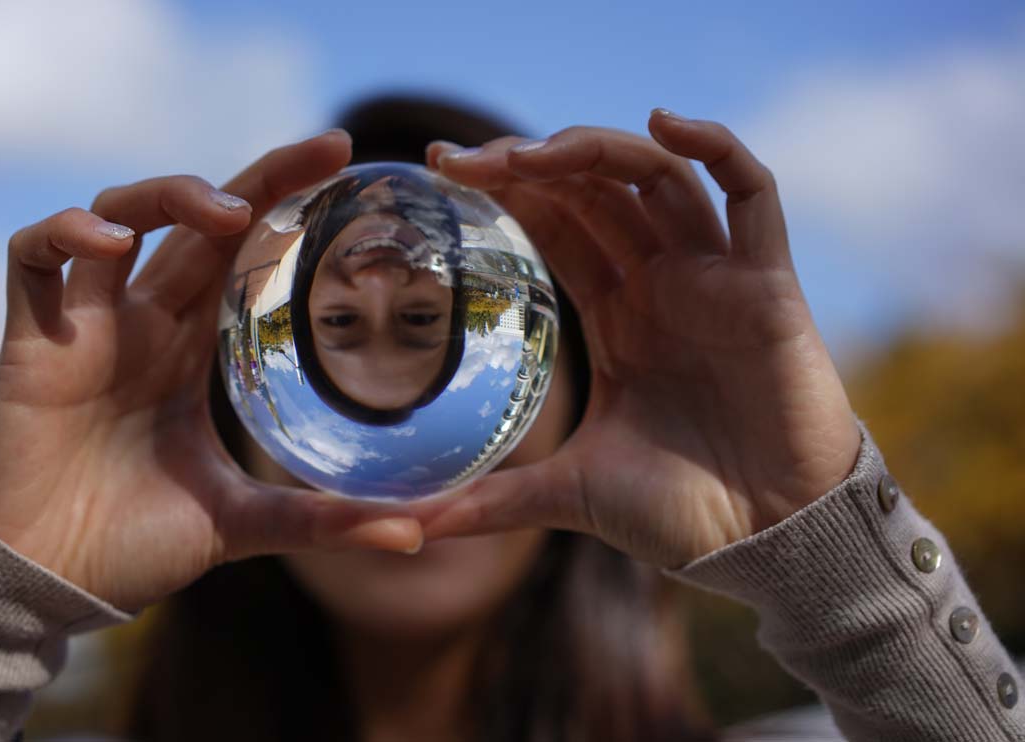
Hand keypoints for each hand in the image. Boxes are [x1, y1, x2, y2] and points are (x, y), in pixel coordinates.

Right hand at [0, 130, 421, 611]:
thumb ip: (322, 520)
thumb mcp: (242, 524)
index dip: (283, 202)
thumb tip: (417, 535)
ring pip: (115, 215)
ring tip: (221, 212)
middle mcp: (142, 323)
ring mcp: (85, 325)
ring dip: (165, 196)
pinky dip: (64, 235)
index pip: (239, 253)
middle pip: (193, 220)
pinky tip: (112, 246)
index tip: (345, 167)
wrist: (46, 585)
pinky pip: (32, 258)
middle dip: (256, 179)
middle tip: (325, 150)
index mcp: (189, 349)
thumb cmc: (132, 546)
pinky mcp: (30, 341)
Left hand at [414, 111, 860, 568]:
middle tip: (460, 160)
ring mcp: (716, 279)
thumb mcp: (568, 495)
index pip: (558, 226)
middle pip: (596, 190)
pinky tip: (665, 124)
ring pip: (658, 178)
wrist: (771, 546)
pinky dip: (718, 147)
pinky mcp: (769, 285)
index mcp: (619, 316)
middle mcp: (663, 285)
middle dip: (530, 164)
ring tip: (531, 154)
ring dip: (596, 151)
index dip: (509, 192)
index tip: (443, 173)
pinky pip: (753, 194)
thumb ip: (491, 499)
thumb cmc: (682, 516)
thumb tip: (409, 528)